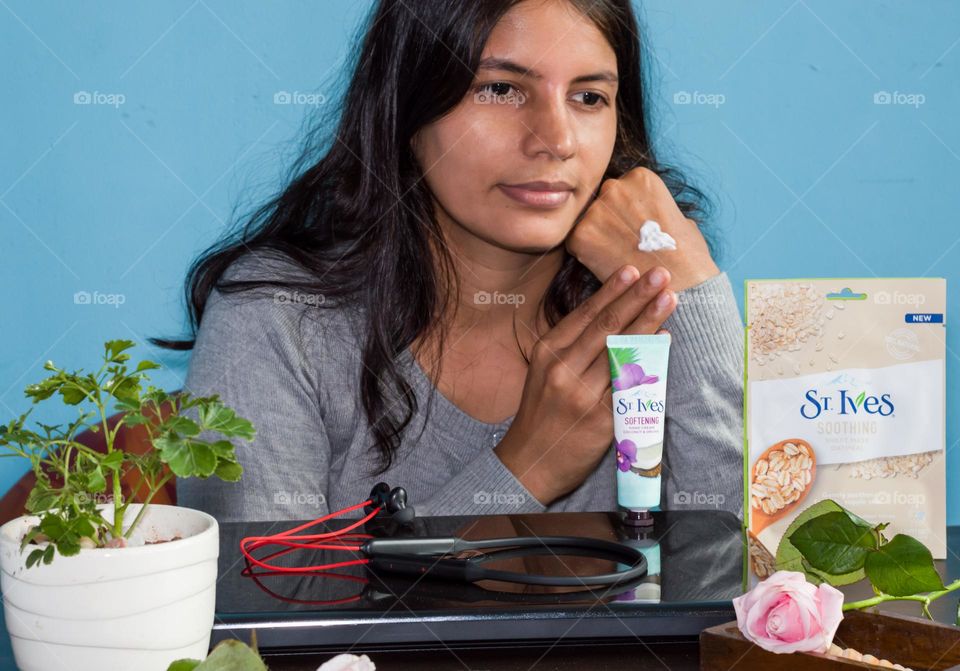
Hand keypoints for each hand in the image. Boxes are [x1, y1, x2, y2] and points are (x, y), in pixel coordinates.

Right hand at [494, 264, 675, 504]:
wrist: (530, 463)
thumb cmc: (541, 414)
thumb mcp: (544, 372)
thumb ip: (571, 347)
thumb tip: (610, 316)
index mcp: (548, 353)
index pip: (585, 315)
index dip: (611, 291)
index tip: (631, 269)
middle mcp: (563, 370)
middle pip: (606, 326)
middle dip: (636, 296)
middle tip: (659, 274)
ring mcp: (582, 395)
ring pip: (622, 351)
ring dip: (649, 321)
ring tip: (669, 299)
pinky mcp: (601, 419)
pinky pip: (630, 384)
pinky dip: (649, 360)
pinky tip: (663, 342)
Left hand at [566, 166, 718, 290]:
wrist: (683, 283)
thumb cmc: (687, 253)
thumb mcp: (678, 216)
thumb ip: (655, 208)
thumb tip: (648, 212)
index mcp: (640, 176)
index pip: (622, 189)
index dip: (628, 212)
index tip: (637, 229)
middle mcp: (615, 186)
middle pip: (602, 201)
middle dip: (609, 221)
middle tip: (624, 244)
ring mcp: (596, 210)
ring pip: (587, 221)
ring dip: (597, 237)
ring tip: (617, 256)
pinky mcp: (582, 234)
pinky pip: (576, 242)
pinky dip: (587, 255)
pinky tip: (607, 265)